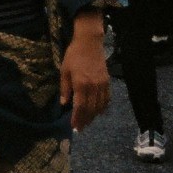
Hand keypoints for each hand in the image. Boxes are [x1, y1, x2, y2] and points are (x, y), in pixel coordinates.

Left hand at [60, 15, 110, 129]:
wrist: (90, 44)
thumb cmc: (73, 56)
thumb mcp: (64, 71)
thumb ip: (65, 88)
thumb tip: (64, 104)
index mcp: (81, 84)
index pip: (80, 107)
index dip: (77, 118)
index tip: (74, 127)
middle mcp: (94, 87)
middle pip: (91, 109)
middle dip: (85, 120)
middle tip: (80, 128)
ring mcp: (102, 85)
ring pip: (100, 106)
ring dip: (94, 116)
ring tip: (87, 122)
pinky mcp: (108, 82)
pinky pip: (107, 99)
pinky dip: (103, 108)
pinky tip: (98, 112)